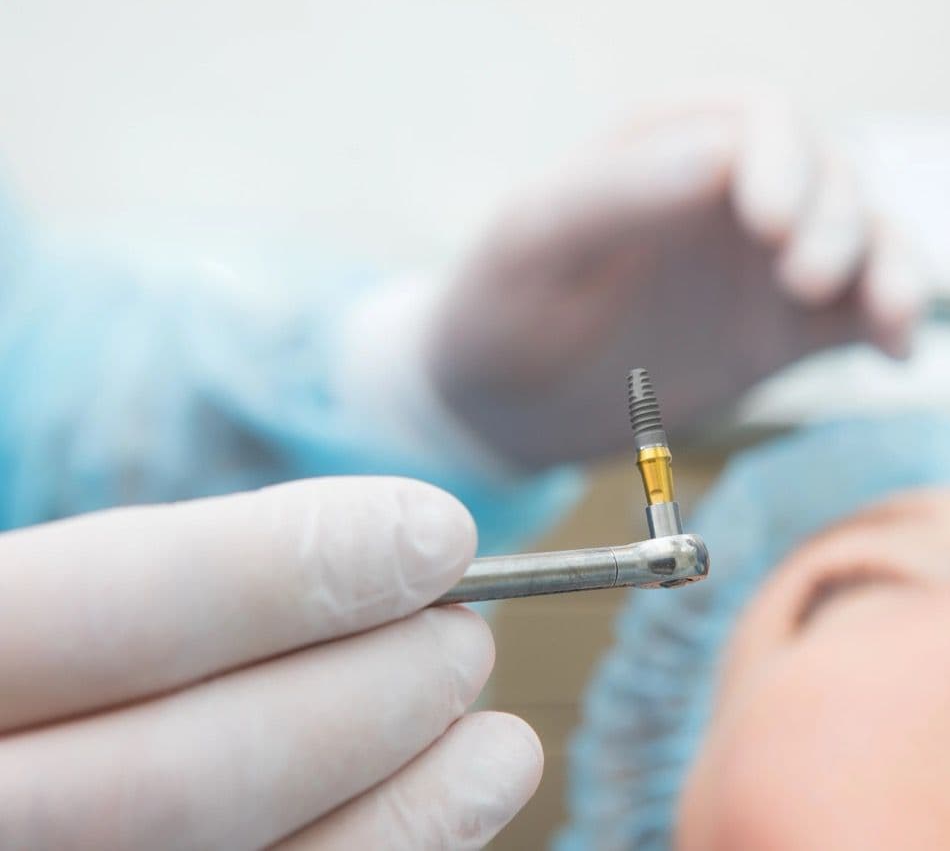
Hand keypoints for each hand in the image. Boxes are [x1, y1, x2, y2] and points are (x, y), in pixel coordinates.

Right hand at [0, 478, 539, 849]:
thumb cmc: (35, 671)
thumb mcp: (35, 598)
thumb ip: (151, 581)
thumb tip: (390, 545)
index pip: (112, 612)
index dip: (285, 570)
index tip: (440, 532)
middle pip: (180, 773)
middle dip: (360, 699)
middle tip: (466, 645)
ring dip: (402, 812)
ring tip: (499, 748)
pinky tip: (443, 823)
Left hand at [426, 93, 923, 467]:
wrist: (504, 411)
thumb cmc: (501, 309)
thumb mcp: (535, 243)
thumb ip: (620, 193)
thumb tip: (723, 152)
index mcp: (668, 144)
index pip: (760, 117)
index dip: (781, 160)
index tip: (766, 223)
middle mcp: (731, 193)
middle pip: (828, 175)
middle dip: (834, 220)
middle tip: (803, 281)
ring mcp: (764, 264)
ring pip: (864, 238)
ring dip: (890, 267)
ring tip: (888, 318)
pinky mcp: (785, 332)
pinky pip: (862, 312)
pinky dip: (893, 322)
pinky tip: (898, 352)